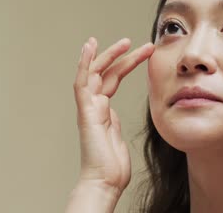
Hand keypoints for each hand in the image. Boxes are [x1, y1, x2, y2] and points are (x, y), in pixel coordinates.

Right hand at [73, 37, 153, 192]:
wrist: (105, 181)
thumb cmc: (113, 166)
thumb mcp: (118, 137)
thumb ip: (115, 123)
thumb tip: (113, 114)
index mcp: (104, 111)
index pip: (112, 79)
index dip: (124, 64)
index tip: (140, 52)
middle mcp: (94, 106)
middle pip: (105, 73)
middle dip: (121, 56)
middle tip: (137, 43)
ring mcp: (88, 107)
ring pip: (94, 73)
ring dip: (108, 55)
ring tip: (125, 42)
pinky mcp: (85, 111)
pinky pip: (82, 82)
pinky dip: (84, 63)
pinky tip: (90, 46)